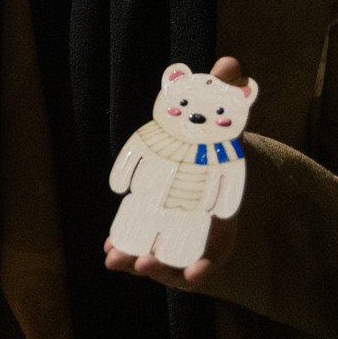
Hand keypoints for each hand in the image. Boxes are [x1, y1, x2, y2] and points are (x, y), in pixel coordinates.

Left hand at [102, 55, 247, 286]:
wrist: (211, 149)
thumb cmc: (218, 136)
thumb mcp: (224, 111)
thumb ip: (228, 91)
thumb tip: (229, 63)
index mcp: (222, 206)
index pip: (219, 244)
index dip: (207, 262)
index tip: (195, 275)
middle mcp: (201, 224)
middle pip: (183, 255)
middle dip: (164, 265)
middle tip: (143, 263)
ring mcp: (178, 227)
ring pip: (160, 254)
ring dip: (138, 259)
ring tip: (114, 259)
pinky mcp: (158, 223)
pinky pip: (144, 241)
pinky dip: (127, 247)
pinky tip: (108, 250)